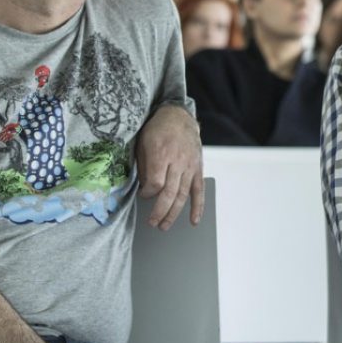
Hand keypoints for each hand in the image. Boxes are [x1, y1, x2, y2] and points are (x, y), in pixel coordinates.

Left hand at [135, 104, 203, 228]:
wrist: (177, 116)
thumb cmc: (157, 129)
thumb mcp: (143, 143)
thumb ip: (144, 166)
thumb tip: (146, 189)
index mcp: (161, 153)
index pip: (155, 183)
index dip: (147, 193)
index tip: (142, 194)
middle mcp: (178, 161)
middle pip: (169, 193)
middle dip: (159, 211)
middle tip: (152, 223)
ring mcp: (190, 166)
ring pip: (183, 195)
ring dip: (173, 213)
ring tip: (164, 226)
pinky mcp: (198, 168)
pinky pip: (199, 190)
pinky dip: (197, 207)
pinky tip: (194, 220)